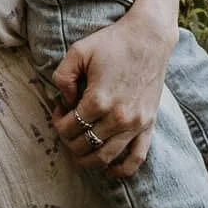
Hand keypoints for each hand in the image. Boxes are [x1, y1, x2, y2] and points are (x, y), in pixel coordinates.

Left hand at [50, 8, 170, 179]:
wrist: (149, 37)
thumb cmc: (112, 42)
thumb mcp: (78, 51)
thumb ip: (62, 77)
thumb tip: (65, 102)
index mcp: (98, 100)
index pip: (68, 128)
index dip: (57, 122)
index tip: (60, 109)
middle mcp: (118, 118)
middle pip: (83, 146)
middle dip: (69, 140)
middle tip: (68, 124)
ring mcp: (136, 124)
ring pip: (105, 158)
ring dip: (87, 159)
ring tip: (79, 148)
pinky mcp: (149, 125)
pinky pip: (136, 158)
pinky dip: (121, 170)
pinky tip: (108, 170)